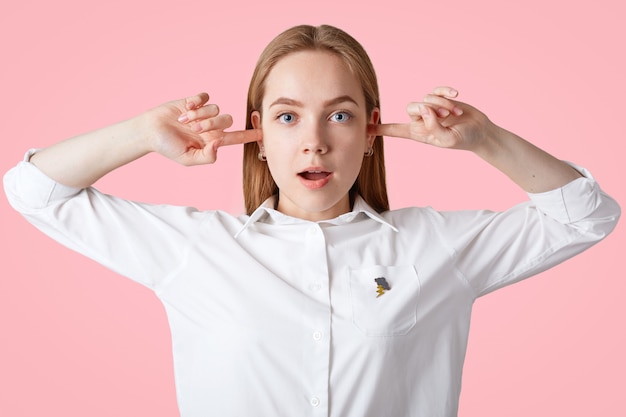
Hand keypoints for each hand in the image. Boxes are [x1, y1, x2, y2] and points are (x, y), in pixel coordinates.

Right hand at [146, 93, 260, 164]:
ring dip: (200, 115)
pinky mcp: (194, 101)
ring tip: (184, 120)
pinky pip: (205, 97)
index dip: (250, 135)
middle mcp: (210, 126)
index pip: (236, 138)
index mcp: (212, 141)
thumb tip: (219, 143)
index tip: (263, 133)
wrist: (150, 131)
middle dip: (211, 124)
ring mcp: (203, 113)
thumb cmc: (168, 147)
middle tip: (195, 129)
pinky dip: (196, 102)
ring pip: (215, 108)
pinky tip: (185, 108)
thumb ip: (207, 156)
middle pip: (226, 120)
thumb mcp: (188, 159)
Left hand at [370, 87, 494, 151]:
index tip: (365, 129)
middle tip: (446, 116)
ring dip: (442, 103)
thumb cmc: (463, 139)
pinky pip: (436, 90)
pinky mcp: (441, 99)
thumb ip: (434, 126)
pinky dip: (446, 92)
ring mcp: (431, 109)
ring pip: (426, 98)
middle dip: (430, 109)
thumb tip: (424, 108)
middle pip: (411, 107)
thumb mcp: (448, 139)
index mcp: (418, 133)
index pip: (396, 131)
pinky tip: (456, 94)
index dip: (381, 129)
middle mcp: (422, 120)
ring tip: (455, 114)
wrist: (479, 132)